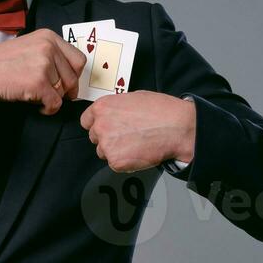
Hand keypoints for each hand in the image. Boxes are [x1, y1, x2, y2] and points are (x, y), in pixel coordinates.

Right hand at [0, 29, 86, 114]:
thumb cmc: (0, 63)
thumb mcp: (30, 47)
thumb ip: (51, 55)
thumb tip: (71, 77)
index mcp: (49, 37)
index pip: (78, 60)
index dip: (74, 76)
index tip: (66, 84)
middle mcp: (48, 48)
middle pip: (73, 78)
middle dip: (65, 91)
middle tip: (52, 95)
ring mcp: (44, 65)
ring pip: (63, 92)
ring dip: (52, 99)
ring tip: (36, 96)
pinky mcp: (38, 83)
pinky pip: (55, 104)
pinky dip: (47, 109)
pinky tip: (36, 104)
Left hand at [79, 91, 195, 172]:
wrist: (176, 127)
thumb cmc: (160, 111)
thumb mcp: (133, 98)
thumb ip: (117, 107)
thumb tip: (114, 113)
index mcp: (102, 108)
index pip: (86, 121)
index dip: (97, 124)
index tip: (105, 127)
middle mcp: (100, 126)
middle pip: (95, 137)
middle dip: (107, 138)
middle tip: (126, 137)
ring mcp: (107, 145)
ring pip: (104, 152)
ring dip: (116, 151)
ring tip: (136, 144)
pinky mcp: (116, 162)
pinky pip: (115, 164)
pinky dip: (125, 162)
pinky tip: (139, 152)